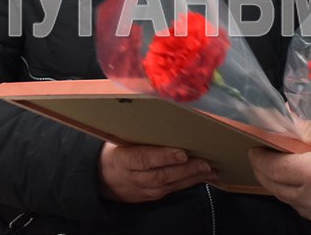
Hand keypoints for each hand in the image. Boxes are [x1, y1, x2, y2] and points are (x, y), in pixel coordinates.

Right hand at [98, 142, 214, 203]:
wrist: (102, 178)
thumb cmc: (115, 151)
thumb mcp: (119, 139)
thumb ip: (139, 133)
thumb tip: (162, 114)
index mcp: (124, 159)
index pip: (144, 159)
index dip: (164, 157)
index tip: (181, 153)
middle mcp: (134, 177)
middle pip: (161, 175)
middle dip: (185, 169)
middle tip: (204, 161)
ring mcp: (144, 189)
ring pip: (170, 184)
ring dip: (191, 177)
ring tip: (209, 169)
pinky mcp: (152, 196)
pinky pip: (172, 190)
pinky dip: (188, 183)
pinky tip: (202, 176)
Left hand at [249, 123, 310, 234]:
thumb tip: (289, 123)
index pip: (273, 167)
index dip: (260, 156)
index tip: (255, 147)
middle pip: (277, 188)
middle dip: (265, 171)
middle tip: (261, 157)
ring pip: (292, 203)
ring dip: (283, 187)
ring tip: (284, 170)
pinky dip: (304, 200)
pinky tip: (308, 188)